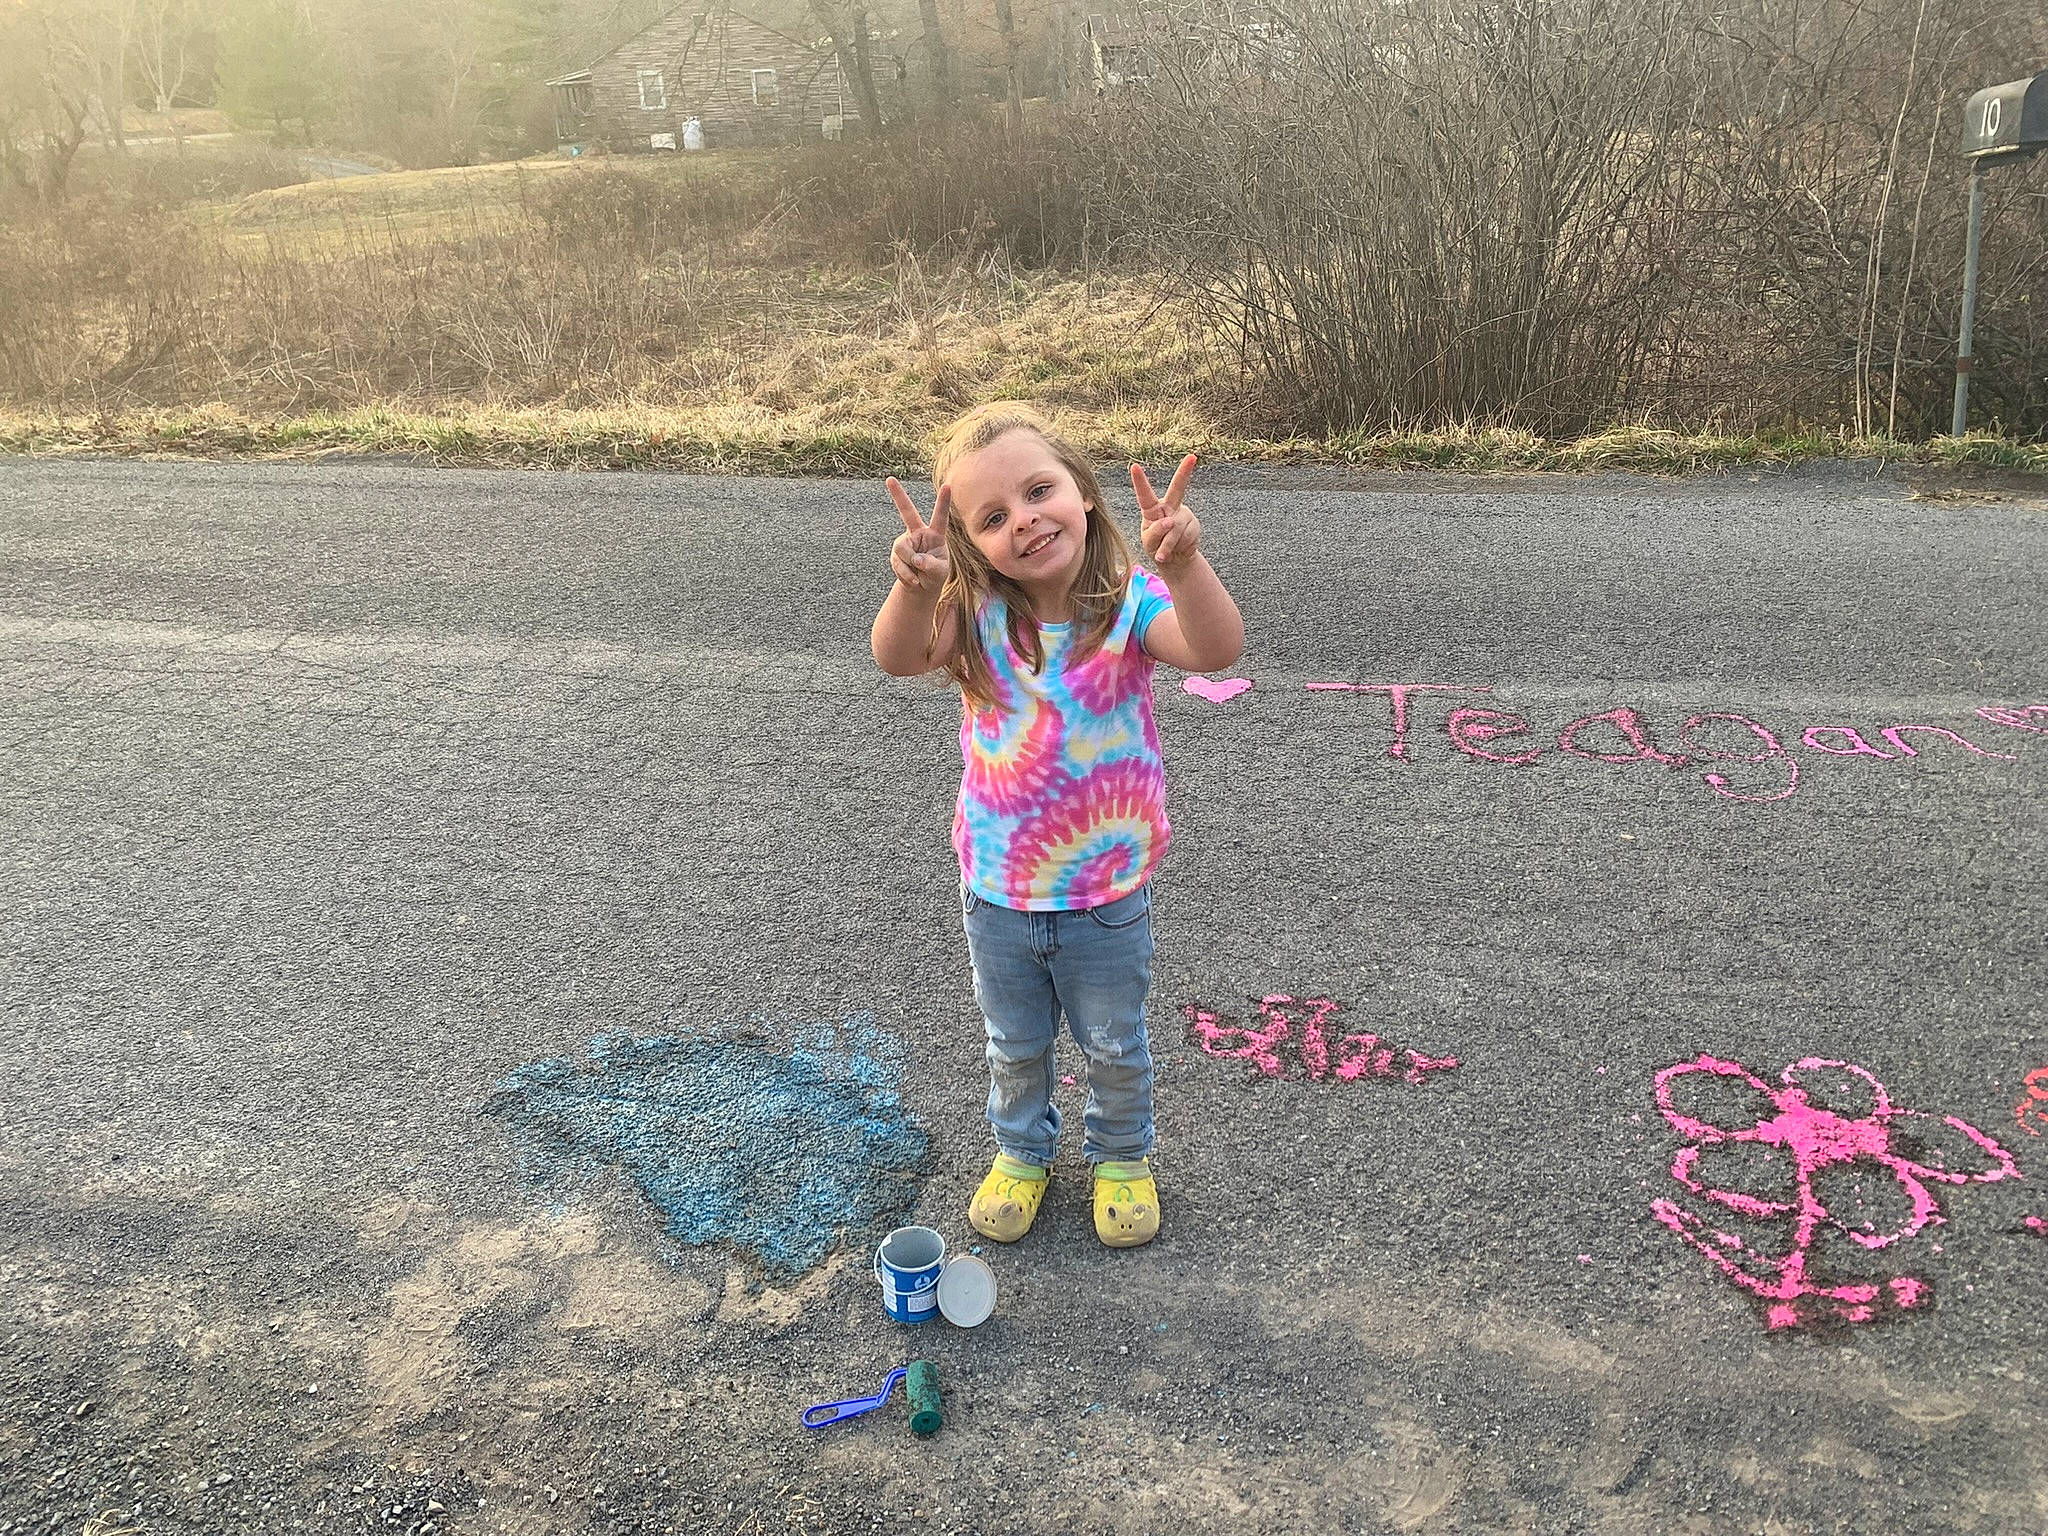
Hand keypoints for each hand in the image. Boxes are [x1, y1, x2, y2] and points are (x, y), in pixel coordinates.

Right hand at [887, 477, 952, 592]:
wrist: (921, 586)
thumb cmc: (935, 575)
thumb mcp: (939, 572)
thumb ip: (931, 565)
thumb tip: (916, 559)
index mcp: (935, 535)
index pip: (939, 517)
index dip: (943, 502)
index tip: (947, 485)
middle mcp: (918, 534)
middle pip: (907, 512)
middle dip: (898, 495)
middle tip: (889, 479)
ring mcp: (905, 542)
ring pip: (902, 548)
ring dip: (910, 564)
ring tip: (919, 575)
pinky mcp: (896, 553)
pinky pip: (898, 563)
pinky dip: (906, 575)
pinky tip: (914, 579)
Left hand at [1134, 455, 1200, 569]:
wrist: (1174, 560)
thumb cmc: (1155, 547)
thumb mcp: (1149, 543)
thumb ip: (1155, 532)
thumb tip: (1170, 522)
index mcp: (1152, 508)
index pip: (1145, 495)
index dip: (1140, 481)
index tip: (1133, 466)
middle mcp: (1170, 506)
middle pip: (1177, 488)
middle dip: (1185, 471)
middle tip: (1192, 457)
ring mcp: (1184, 514)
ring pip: (1176, 528)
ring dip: (1169, 544)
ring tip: (1164, 553)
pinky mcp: (1194, 525)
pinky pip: (1186, 536)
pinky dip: (1180, 547)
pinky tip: (1179, 548)